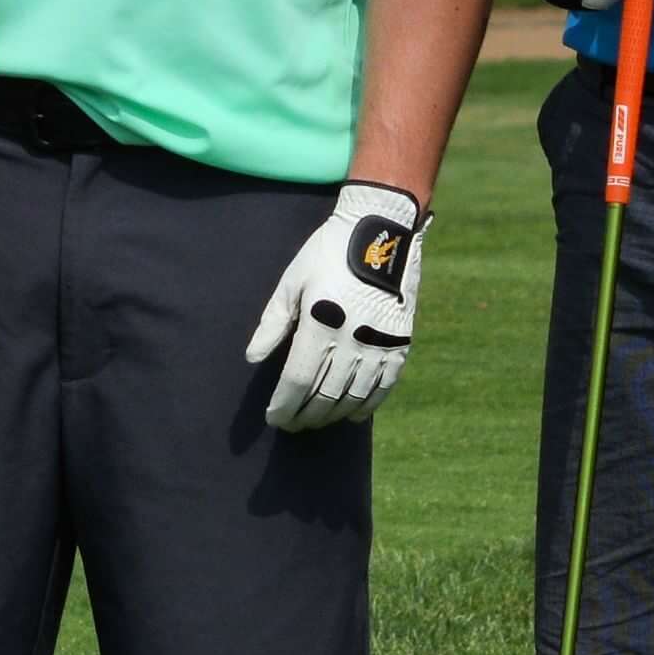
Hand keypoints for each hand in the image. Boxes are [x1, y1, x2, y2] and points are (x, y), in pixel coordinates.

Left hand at [243, 180, 425, 430]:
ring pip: (353, 397)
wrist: (383, 231)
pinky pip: (383, 387)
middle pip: (324, 395)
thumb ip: (272, 323)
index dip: (284, 405)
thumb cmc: (328, 253)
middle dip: (304, 415)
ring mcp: (380, 345)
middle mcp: (352, 341)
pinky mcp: (401, 343)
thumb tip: (252, 358)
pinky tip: (352, 415)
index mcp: (320, 324)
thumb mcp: (293, 282)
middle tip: (292, 423)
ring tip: (315, 420)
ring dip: (331, 414)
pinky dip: (366, 406)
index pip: (297, 381)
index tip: (273, 417)